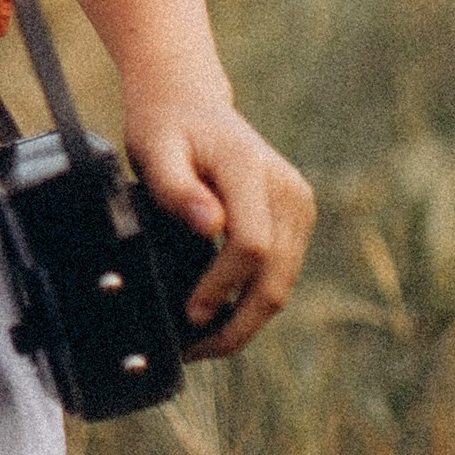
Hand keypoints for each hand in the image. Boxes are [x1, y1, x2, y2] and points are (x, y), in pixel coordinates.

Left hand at [126, 92, 314, 357]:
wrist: (192, 104)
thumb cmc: (167, 128)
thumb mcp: (156, 149)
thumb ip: (177, 188)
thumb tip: (209, 226)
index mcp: (250, 169)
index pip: (251, 243)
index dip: (221, 287)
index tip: (190, 314)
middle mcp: (287, 188)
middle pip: (275, 275)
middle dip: (238, 323)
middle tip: (195, 350)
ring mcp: (298, 204)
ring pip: (283, 282)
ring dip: (247, 320)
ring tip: (203, 342)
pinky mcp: (298, 218)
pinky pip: (281, 272)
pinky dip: (253, 300)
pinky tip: (221, 317)